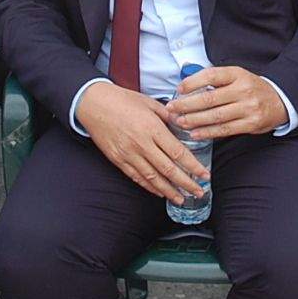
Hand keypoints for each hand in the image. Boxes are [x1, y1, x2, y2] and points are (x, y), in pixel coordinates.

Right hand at [77, 81, 204, 201]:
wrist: (93, 103)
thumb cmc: (122, 100)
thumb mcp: (149, 103)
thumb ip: (168, 116)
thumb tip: (184, 125)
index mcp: (152, 128)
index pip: (178, 153)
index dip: (193, 167)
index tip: (204, 175)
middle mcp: (141, 144)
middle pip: (168, 169)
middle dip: (186, 183)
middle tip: (198, 192)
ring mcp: (128, 154)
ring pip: (153, 178)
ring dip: (169, 191)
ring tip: (181, 198)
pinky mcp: (118, 160)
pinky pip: (137, 177)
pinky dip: (149, 187)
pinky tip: (159, 192)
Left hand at [170, 65, 288, 138]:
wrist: (280, 100)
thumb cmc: (251, 88)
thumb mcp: (237, 76)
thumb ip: (216, 81)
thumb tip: (186, 88)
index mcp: (237, 74)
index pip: (211, 76)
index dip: (192, 82)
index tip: (178, 89)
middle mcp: (243, 90)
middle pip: (210, 98)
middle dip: (187, 105)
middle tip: (171, 109)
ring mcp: (248, 108)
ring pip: (216, 116)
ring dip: (194, 120)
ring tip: (179, 122)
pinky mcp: (251, 124)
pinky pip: (225, 130)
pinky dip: (208, 132)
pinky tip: (195, 133)